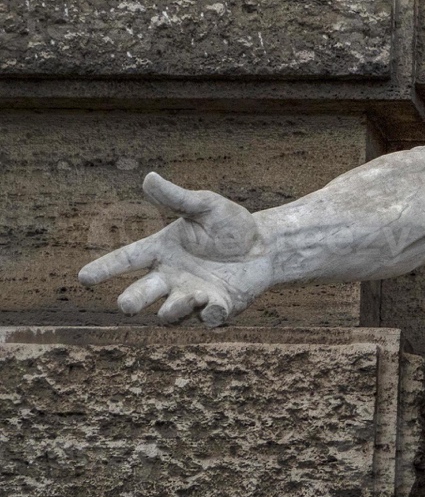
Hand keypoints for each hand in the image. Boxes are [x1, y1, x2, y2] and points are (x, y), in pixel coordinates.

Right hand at [78, 172, 273, 326]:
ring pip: (169, 313)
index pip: (127, 260)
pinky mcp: (216, 308)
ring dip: (173, 308)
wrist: (267, 245)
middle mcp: (171, 277)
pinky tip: (216, 304)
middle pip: (139, 294)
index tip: (84, 277)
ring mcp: (192, 296)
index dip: (105, 268)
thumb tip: (148, 177)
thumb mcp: (206, 206)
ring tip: (188, 296)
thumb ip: (177, 198)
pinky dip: (210, 314)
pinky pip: (207, 319)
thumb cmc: (232, 225)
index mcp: (163, 251)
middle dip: (131, 301)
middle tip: (126, 304)